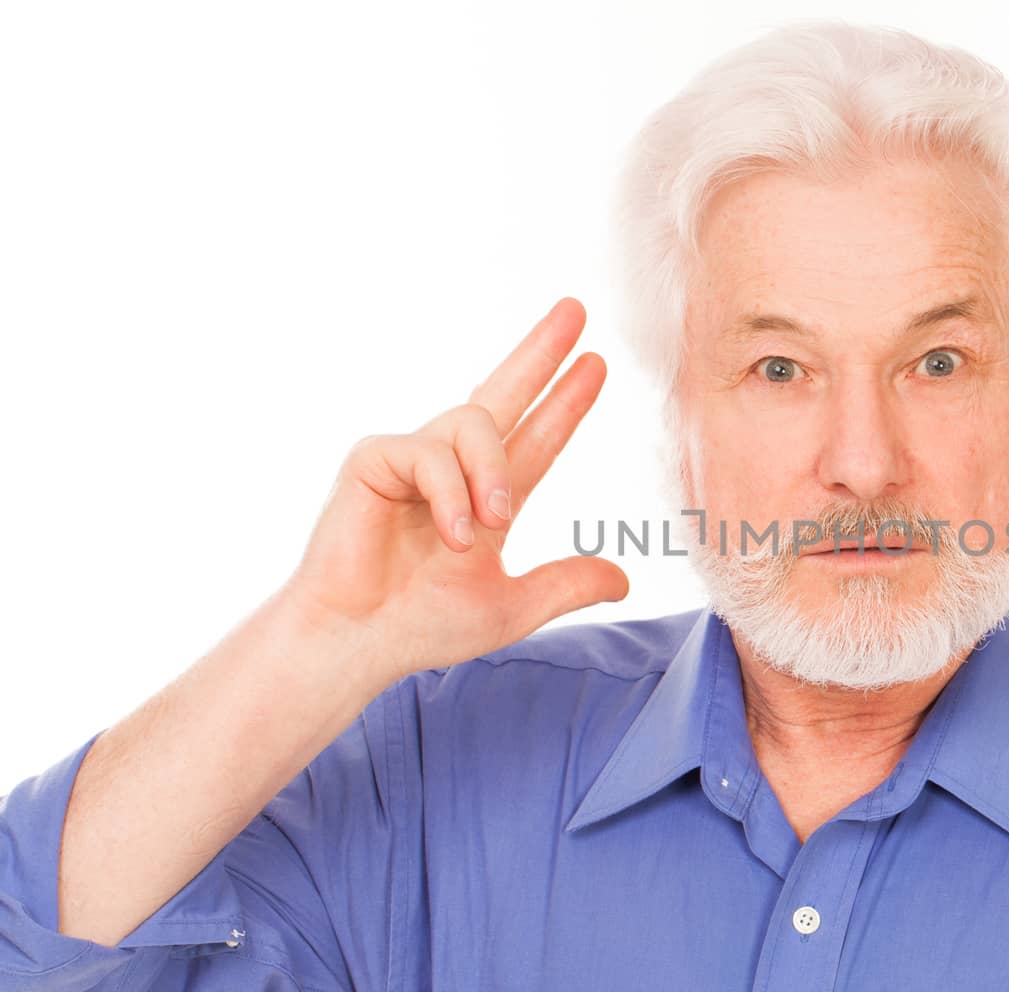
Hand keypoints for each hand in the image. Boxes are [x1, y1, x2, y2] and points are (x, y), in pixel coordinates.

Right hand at [281, 296, 628, 682]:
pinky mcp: (374, 459)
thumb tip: (624, 579)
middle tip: (576, 310)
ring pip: (475, 423)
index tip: (596, 366)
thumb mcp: (513, 606)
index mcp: (486, 496)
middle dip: (540, 352)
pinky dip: (452, 495)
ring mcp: (412, 459)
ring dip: (493, 474)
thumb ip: (566, 586)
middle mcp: (451, 468)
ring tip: (493, 523)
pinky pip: (430, 453)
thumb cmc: (421, 625)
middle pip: (503, 393)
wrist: (360, 641)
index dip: (566, 404)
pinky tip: (453, 534)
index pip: (536, 438)